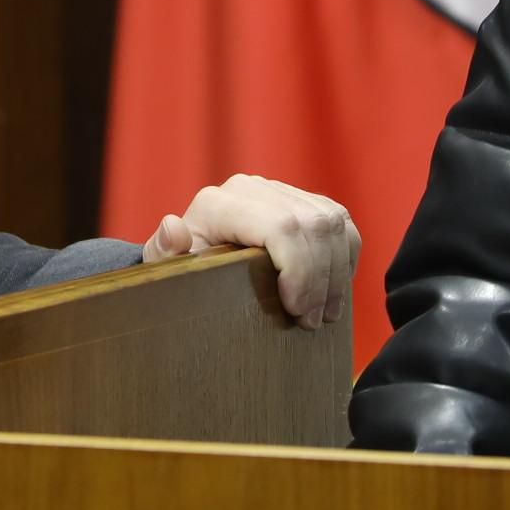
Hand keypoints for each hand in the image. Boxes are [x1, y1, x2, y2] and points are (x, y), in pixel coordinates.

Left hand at [139, 174, 360, 329]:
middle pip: (312, 225)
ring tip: (323, 313)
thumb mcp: (165, 272)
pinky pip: (341, 222)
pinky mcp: (301, 200)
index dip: (299, 269)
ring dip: (336, 273)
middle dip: (320, 278)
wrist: (192, 260)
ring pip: (331, 221)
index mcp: (219, 203)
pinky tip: (333, 290)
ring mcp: (279, 191)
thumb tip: (174, 227)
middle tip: (312, 321)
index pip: (280, 226)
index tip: (297, 310)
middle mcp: (251, 188)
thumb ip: (164, 253)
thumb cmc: (179, 274)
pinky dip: (344, 258)